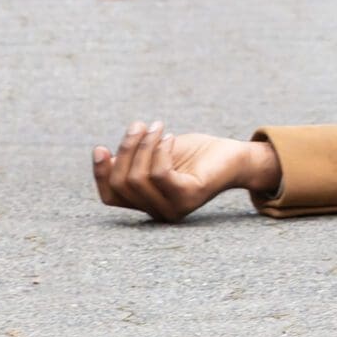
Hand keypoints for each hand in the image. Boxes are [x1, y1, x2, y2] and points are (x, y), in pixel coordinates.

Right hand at [91, 121, 279, 221]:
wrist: (236, 155)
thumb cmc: (196, 154)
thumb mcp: (156, 154)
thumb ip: (133, 159)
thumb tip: (104, 157)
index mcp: (147, 203)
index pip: (110, 196)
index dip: (100, 173)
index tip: (101, 147)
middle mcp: (158, 212)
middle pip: (122, 183)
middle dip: (127, 149)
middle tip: (141, 125)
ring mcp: (174, 208)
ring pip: (139, 178)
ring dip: (144, 145)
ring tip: (158, 126)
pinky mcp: (189, 197)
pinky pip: (160, 174)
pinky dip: (160, 151)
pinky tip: (170, 138)